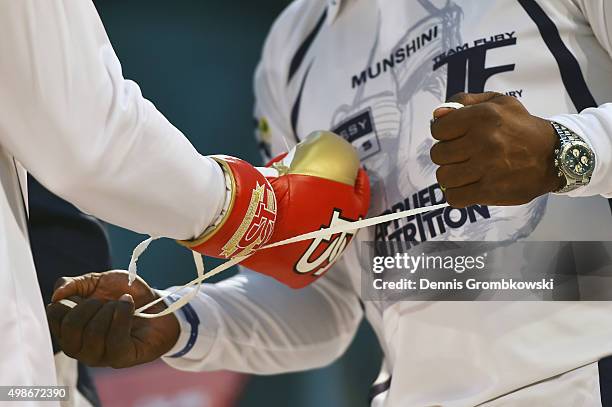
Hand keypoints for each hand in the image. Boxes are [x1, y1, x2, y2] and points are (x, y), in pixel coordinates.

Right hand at [46, 271, 179, 367]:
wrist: (157, 304)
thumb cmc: (124, 295)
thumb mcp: (98, 281)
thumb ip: (73, 284)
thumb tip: (56, 295)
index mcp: (69, 328)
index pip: (53, 317)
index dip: (69, 300)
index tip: (86, 295)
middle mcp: (79, 346)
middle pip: (71, 327)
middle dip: (91, 305)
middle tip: (105, 301)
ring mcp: (98, 356)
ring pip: (93, 334)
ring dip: (110, 310)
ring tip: (121, 304)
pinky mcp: (120, 358)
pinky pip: (115, 340)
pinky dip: (123, 315)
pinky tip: (128, 306)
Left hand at [430, 92, 562, 207]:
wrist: (554, 156)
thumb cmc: (521, 128)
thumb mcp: (499, 103)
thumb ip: (465, 102)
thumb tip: (437, 114)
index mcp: (482, 116)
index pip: (438, 129)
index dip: (443, 134)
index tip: (454, 137)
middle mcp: (483, 141)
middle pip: (438, 154)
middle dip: (447, 155)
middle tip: (462, 155)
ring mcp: (486, 167)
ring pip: (444, 177)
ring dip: (451, 176)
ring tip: (465, 172)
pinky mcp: (490, 190)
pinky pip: (454, 197)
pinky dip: (457, 195)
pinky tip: (467, 188)